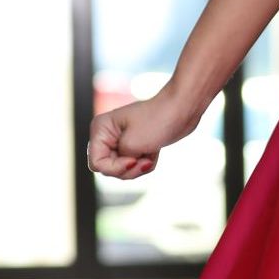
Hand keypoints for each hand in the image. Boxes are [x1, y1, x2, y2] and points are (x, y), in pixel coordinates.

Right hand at [85, 86, 203, 181]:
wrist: (182, 108)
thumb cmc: (158, 120)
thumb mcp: (133, 145)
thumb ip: (118, 161)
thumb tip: (119, 168)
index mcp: (101, 129)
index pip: (96, 163)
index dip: (114, 168)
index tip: (133, 160)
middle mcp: (107, 135)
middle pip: (108, 169)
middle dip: (129, 169)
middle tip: (145, 160)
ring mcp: (120, 141)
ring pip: (122, 170)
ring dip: (139, 167)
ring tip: (150, 154)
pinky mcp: (133, 146)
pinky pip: (134, 166)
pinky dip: (145, 164)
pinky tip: (154, 152)